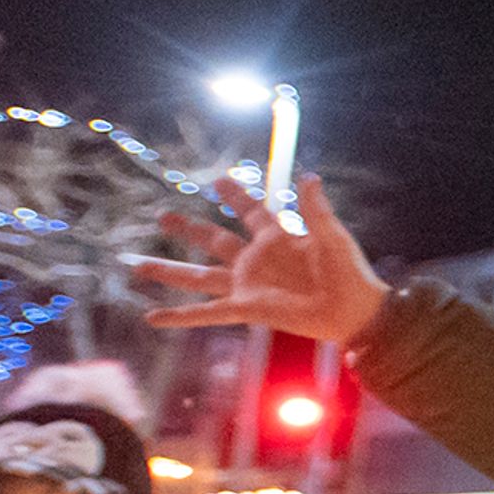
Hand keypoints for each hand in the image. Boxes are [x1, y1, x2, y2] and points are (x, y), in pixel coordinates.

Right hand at [135, 172, 390, 346]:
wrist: (356, 311)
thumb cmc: (350, 273)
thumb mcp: (332, 236)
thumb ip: (315, 209)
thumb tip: (308, 175)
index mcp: (278, 238)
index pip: (251, 211)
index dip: (236, 196)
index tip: (218, 180)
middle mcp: (257, 260)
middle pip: (214, 241)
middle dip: (189, 230)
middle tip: (162, 217)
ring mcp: (248, 285)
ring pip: (199, 277)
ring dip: (168, 271)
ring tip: (137, 265)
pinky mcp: (247, 309)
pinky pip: (207, 313)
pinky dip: (179, 316)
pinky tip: (152, 317)